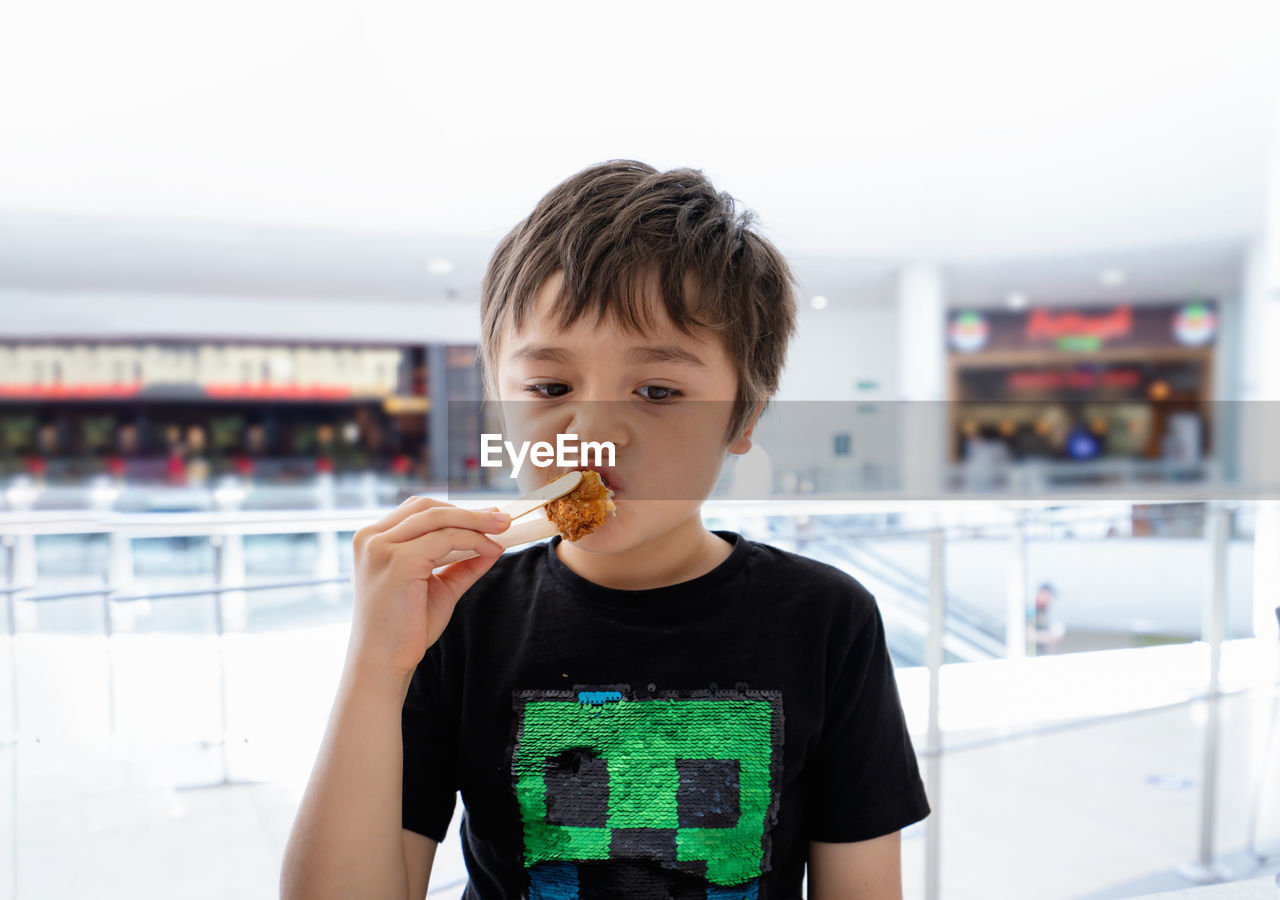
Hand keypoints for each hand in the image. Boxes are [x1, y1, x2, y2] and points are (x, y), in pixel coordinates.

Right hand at [348, 497, 510, 680]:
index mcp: (373, 540)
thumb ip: (462, 564)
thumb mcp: (438, 587)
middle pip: (428, 507)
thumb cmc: (405, 629)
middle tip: (503, 519)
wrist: (384, 664)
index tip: (488, 516)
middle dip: (469, 511)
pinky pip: (445, 539)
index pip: (417, 510)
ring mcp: (381, 548)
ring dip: (476, 521)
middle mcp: (371, 538)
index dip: (455, 510)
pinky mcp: (398, 561)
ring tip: (503, 529)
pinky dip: (473, 540)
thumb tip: (493, 544)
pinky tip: (490, 550)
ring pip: (439, 519)